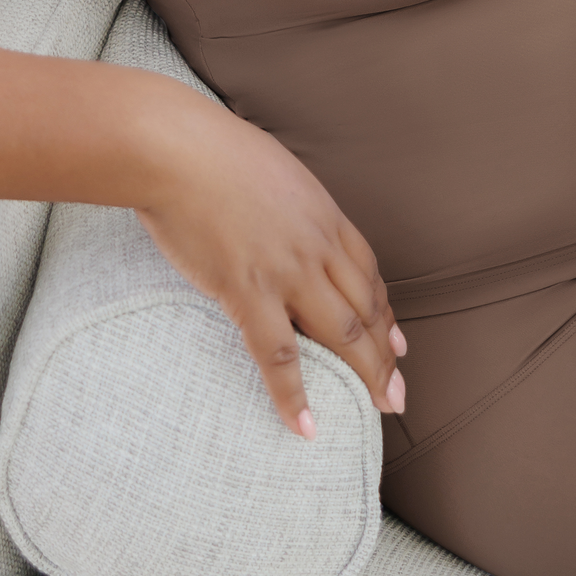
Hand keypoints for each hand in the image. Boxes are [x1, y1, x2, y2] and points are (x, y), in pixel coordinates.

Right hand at [135, 90, 405, 437]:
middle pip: (365, 309)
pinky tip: (307, 426)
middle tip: (398, 393)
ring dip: (364, 377)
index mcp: (324, 215)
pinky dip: (295, 394)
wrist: (177, 149)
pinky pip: (278, 355)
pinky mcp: (247, 291)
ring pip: (340, 334)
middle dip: (386, 356)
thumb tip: (288, 222)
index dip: (385, 314)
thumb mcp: (275, 172)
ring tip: (378, 410)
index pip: (369, 274)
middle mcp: (317, 245)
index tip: (396, 343)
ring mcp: (287, 270)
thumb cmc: (214, 152)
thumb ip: (292, 206)